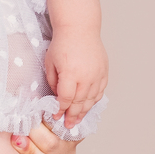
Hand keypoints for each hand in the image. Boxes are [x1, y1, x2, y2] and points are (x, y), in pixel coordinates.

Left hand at [45, 0, 108, 130]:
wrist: (80, 28)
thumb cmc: (62, 44)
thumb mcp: (50, 63)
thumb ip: (53, 82)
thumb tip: (57, 98)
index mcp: (70, 73)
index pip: (65, 98)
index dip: (60, 110)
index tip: (56, 117)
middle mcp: (86, 76)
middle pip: (79, 102)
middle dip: (72, 116)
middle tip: (68, 126)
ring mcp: (97, 74)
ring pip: (91, 99)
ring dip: (84, 111)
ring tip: (77, 121)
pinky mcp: (104, 72)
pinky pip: (100, 91)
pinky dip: (93, 101)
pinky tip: (87, 107)